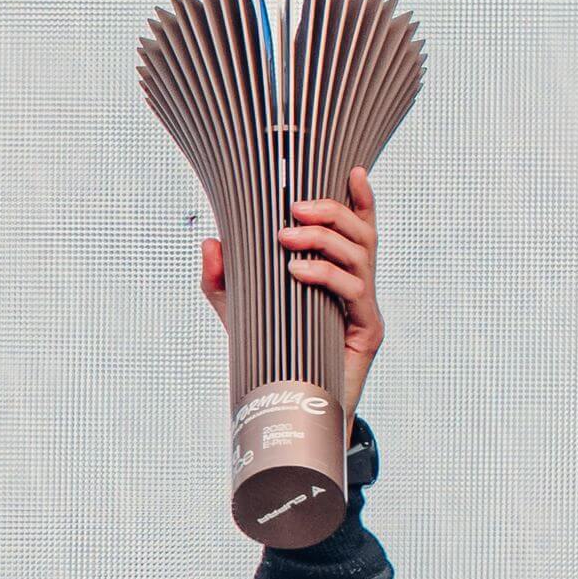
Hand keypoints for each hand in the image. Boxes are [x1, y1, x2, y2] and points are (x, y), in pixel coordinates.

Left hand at [198, 164, 382, 420]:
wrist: (291, 409)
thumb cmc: (271, 355)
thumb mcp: (237, 312)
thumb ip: (221, 278)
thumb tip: (209, 241)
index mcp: (339, 273)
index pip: (359, 227)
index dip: (363, 198)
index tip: (354, 169)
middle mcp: (359, 285)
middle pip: (362, 232)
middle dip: (330, 214)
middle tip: (292, 211)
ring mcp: (366, 307)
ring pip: (362, 255)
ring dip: (324, 240)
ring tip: (286, 239)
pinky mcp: (368, 330)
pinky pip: (354, 291)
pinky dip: (326, 275)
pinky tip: (298, 272)